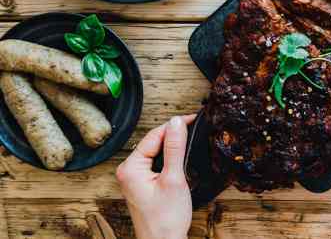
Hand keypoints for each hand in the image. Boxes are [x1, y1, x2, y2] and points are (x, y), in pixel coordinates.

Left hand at [116, 114, 196, 238]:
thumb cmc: (166, 219)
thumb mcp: (174, 178)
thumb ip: (175, 147)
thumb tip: (177, 122)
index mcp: (130, 168)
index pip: (154, 135)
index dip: (175, 125)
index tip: (193, 118)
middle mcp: (128, 171)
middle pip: (153, 142)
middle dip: (173, 133)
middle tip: (195, 125)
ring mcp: (134, 178)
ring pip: (155, 151)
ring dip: (172, 144)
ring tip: (191, 137)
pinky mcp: (142, 183)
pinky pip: (155, 162)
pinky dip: (169, 157)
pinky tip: (181, 155)